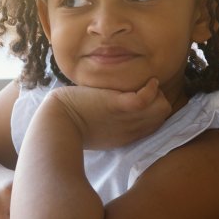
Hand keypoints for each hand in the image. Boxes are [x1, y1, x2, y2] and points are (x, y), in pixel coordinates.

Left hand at [47, 78, 171, 149]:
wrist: (56, 125)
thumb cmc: (69, 126)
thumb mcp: (96, 131)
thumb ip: (109, 124)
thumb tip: (109, 111)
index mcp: (125, 137)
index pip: (154, 124)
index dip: (154, 110)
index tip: (146, 100)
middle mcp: (130, 129)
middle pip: (162, 115)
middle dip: (159, 99)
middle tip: (145, 89)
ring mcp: (125, 118)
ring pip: (161, 107)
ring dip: (157, 92)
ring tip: (145, 84)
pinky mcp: (116, 105)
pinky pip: (146, 99)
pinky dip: (150, 88)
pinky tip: (146, 81)